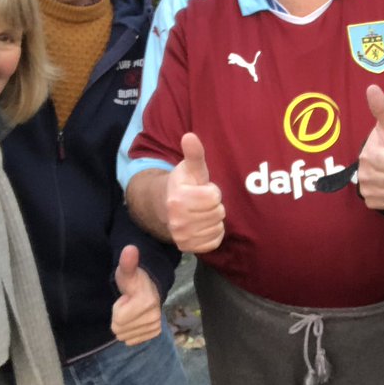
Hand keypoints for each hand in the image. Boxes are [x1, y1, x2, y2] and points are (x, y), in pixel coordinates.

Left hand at [110, 244, 162, 345]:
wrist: (150, 289)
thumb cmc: (134, 281)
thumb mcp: (126, 271)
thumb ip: (127, 262)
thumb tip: (129, 248)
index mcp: (147, 302)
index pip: (118, 320)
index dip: (118, 308)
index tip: (126, 299)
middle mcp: (154, 317)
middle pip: (120, 330)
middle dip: (119, 318)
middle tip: (128, 305)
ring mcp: (155, 325)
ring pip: (125, 337)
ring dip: (124, 325)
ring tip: (132, 311)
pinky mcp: (155, 332)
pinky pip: (132, 341)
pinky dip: (131, 332)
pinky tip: (135, 320)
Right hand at [165, 132, 224, 252]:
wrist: (165, 207)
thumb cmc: (183, 185)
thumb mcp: (190, 168)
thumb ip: (194, 154)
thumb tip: (190, 136)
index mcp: (178, 199)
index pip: (214, 197)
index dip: (211, 191)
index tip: (201, 189)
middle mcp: (178, 221)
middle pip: (218, 212)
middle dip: (213, 205)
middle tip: (201, 202)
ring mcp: (182, 237)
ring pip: (218, 226)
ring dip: (214, 218)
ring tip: (201, 212)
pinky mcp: (188, 248)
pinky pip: (215, 241)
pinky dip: (213, 232)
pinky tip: (203, 224)